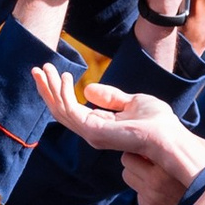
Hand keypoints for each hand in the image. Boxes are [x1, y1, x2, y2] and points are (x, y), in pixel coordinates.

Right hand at [34, 65, 204, 204]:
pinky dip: (64, 92)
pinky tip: (65, 76)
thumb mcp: (132, 102)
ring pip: (60, 110)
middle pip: (60, 110)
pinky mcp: (92, 131)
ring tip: (45, 68)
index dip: (58, 91)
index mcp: (99, 126)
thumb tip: (88, 89)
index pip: (70, 109)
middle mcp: (91, 132)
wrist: (167, 135)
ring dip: (50, 88)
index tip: (52, 71)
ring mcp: (90, 133)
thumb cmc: (157, 122)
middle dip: (47, 89)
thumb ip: (111, 97)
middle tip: (37, 69)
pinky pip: (69, 110)